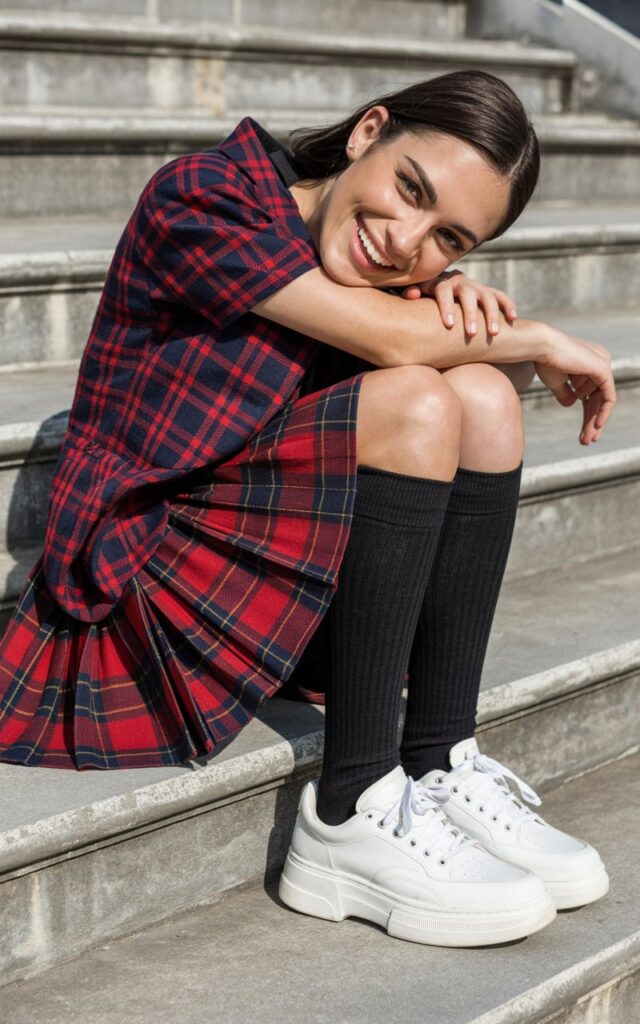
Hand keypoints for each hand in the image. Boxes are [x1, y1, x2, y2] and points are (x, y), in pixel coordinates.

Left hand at [398, 270, 517, 337]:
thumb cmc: (423, 296)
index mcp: (441, 281)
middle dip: (471, 314)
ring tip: (493, 333)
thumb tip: (410, 295)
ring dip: (492, 314)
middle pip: (468, 295)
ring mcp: (475, 286)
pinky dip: (508, 305)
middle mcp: (460, 281)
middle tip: (472, 333)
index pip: (443, 291)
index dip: (446, 306)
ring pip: (487, 297)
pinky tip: (513, 318)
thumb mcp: (416, 293)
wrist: (437, 285)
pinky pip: (500, 296)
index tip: (448, 325)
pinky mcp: (487, 291)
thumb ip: (410, 292)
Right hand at [535, 331, 615, 444]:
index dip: (588, 415)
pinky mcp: (602, 369)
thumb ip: (566, 392)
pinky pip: (608, 396)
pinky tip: (597, 425)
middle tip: (587, 441)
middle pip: (599, 399)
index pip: (592, 394)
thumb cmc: (543, 360)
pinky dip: (603, 412)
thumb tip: (571, 404)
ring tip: (587, 439)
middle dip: (592, 422)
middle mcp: (600, 361)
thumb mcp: (556, 381)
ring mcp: (602, 364)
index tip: (583, 434)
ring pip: (603, 401)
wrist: (539, 347)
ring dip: (594, 422)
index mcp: (590, 363)